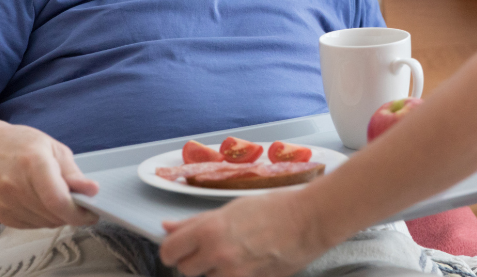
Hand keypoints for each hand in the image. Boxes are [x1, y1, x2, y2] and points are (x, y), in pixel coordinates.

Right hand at [0, 120, 98, 228]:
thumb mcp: (55, 150)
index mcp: (33, 163)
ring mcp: (5, 202)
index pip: (57, 199)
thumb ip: (73, 173)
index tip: (92, 214)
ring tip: (62, 200)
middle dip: (73, 214)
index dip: (77, 212)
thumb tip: (92, 190)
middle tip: (82, 205)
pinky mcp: (0, 215)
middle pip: (52, 214)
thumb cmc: (24, 146)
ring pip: (44, 223)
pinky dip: (44, 219)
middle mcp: (14, 186)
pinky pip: (32, 226)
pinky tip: (44, 203)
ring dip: (59, 217)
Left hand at [160, 189, 318, 276]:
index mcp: (210, 229)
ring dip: (215, 270)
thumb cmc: (274, 207)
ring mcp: (234, 274)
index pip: (169, 251)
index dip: (173, 249)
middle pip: (185, 269)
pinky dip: (233, 274)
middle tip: (214, 247)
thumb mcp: (231, 208)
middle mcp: (218, 254)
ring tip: (235, 253)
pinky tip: (248, 261)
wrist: (309, 221)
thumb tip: (167, 227)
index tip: (181, 247)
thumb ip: (196, 222)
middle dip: (196, 260)